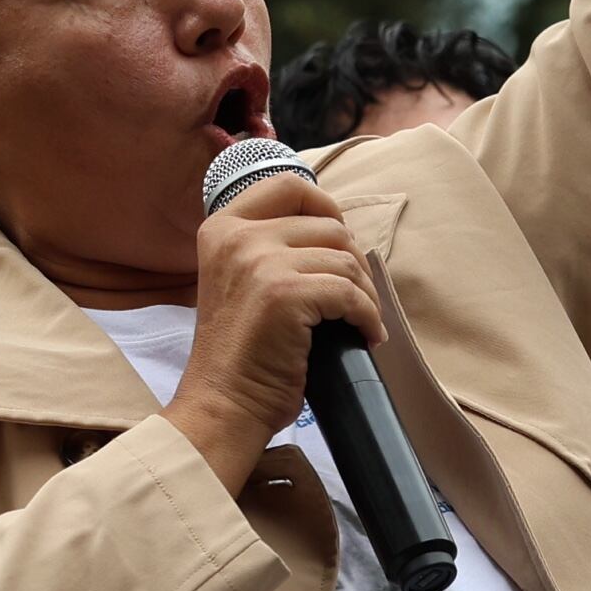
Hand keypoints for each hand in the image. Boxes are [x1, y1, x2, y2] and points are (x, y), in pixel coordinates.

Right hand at [168, 171, 381, 497]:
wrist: (223, 405)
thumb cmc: (240, 353)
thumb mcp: (240, 281)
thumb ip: (271, 249)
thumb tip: (338, 234)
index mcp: (222, 227)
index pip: (289, 185)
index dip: (326, 209)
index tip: (339, 244)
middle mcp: (236, 236)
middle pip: (328, 225)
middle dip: (353, 263)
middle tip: (354, 299)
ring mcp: (259, 262)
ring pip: (345, 260)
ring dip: (364, 294)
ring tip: (359, 322)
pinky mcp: (285, 293)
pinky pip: (350, 292)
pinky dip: (368, 316)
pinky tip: (366, 336)